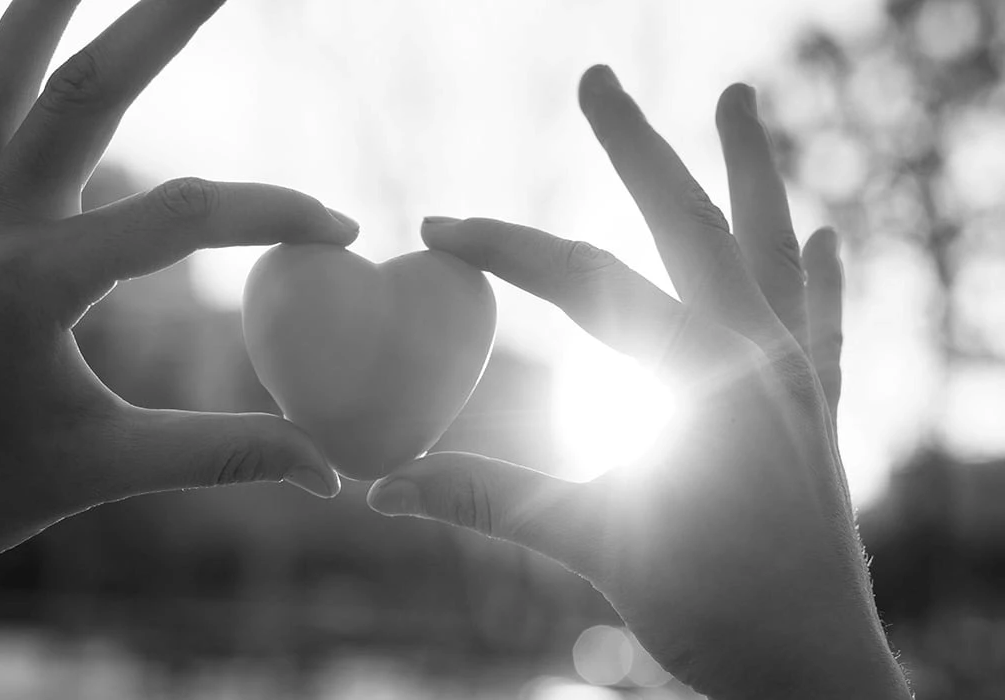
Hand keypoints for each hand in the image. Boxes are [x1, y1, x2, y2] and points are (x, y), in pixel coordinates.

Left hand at [0, 0, 350, 564]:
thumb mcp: (104, 472)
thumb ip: (221, 456)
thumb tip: (333, 474)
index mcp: (38, 287)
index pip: (181, 218)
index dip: (272, 215)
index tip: (341, 230)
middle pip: (86, 95)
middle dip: (160, 24)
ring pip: (3, 84)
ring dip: (50, 6)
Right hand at [367, 67, 907, 698]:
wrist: (818, 673)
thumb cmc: (714, 613)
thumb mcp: (594, 548)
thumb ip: (490, 499)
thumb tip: (381, 488)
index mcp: (699, 376)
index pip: (585, 282)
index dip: (503, 248)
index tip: (438, 228)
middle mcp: (756, 355)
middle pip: (687, 224)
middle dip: (636, 147)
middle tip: (597, 77)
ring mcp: (795, 377)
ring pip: (768, 246)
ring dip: (749, 169)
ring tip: (739, 95)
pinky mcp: (815, 410)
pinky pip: (820, 320)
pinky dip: (818, 273)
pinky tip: (823, 231)